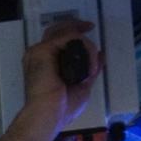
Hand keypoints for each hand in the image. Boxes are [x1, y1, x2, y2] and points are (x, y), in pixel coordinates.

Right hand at [17, 20, 102, 136]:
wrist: (48, 115)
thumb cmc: (61, 109)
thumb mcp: (82, 86)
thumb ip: (89, 69)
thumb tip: (100, 56)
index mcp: (45, 63)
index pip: (57, 40)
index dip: (73, 33)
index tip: (88, 30)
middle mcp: (40, 55)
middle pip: (57, 29)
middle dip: (75, 25)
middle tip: (89, 26)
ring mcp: (39, 51)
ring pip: (66, 32)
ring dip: (86, 44)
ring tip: (92, 65)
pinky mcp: (43, 50)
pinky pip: (70, 38)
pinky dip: (85, 49)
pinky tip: (89, 68)